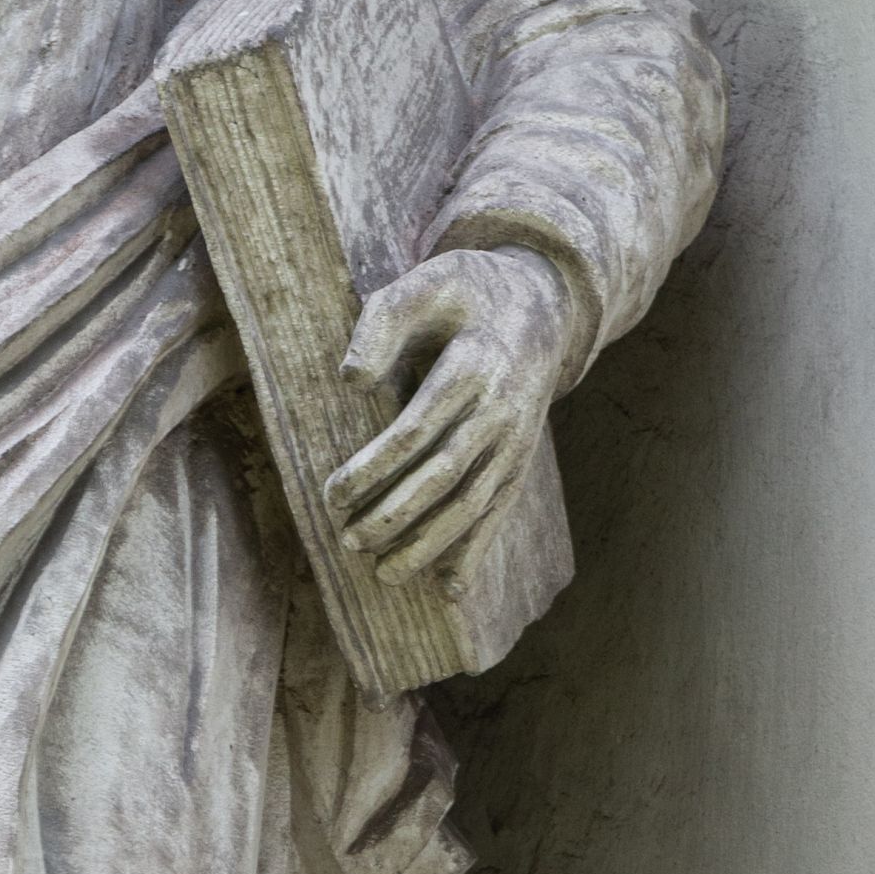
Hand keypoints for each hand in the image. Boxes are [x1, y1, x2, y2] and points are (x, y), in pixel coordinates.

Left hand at [326, 245, 571, 578]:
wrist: (541, 304)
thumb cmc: (467, 294)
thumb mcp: (426, 282)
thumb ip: (383, 320)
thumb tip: (351, 379)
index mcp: (475, 366)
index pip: (418, 431)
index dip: (374, 468)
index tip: (333, 493)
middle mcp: (502, 411)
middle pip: (445, 476)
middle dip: (396, 515)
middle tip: (348, 540)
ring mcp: (516, 441)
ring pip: (474, 504)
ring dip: (430, 545)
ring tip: (385, 575)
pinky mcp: (521, 460)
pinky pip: (500, 512)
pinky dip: (477, 552)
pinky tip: (451, 591)